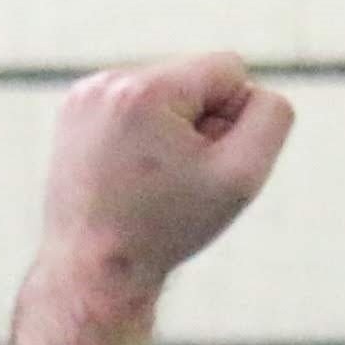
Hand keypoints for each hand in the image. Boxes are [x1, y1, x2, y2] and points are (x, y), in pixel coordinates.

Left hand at [44, 52, 293, 304]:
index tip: (202, 168)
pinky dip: (141, 135)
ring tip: (147, 181)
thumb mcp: (241, 177)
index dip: (232, 121)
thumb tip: (252, 90)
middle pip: (192, 80)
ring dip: (169, 131)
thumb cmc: (167, 230)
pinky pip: (133, 105)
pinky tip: (127, 175)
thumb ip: (272, 116)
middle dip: (197, 126)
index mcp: (145, 90)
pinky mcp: (73, 113)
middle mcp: (107, 82)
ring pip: (164, 92)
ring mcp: (84, 96)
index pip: (228, 70)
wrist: (92, 274)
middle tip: (171, 182)